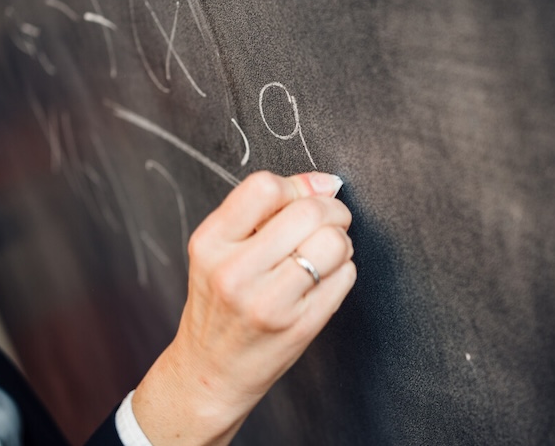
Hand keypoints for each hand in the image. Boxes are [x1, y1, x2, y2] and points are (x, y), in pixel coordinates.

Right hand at [131, 171, 355, 444]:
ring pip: (334, 243)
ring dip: (341, 241)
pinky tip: (324, 279)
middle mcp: (234, 273)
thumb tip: (322, 182)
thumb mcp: (220, 250)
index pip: (265, 188)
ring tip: (327, 251)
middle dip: (332, 210)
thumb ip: (263, 211)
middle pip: (309, 213)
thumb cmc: (219, 303)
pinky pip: (345, 276)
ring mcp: (268, 304)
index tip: (310, 195)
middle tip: (331, 220)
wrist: (209, 372)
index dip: (299, 186)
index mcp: (210, 243)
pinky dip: (344, 270)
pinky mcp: (300, 327)